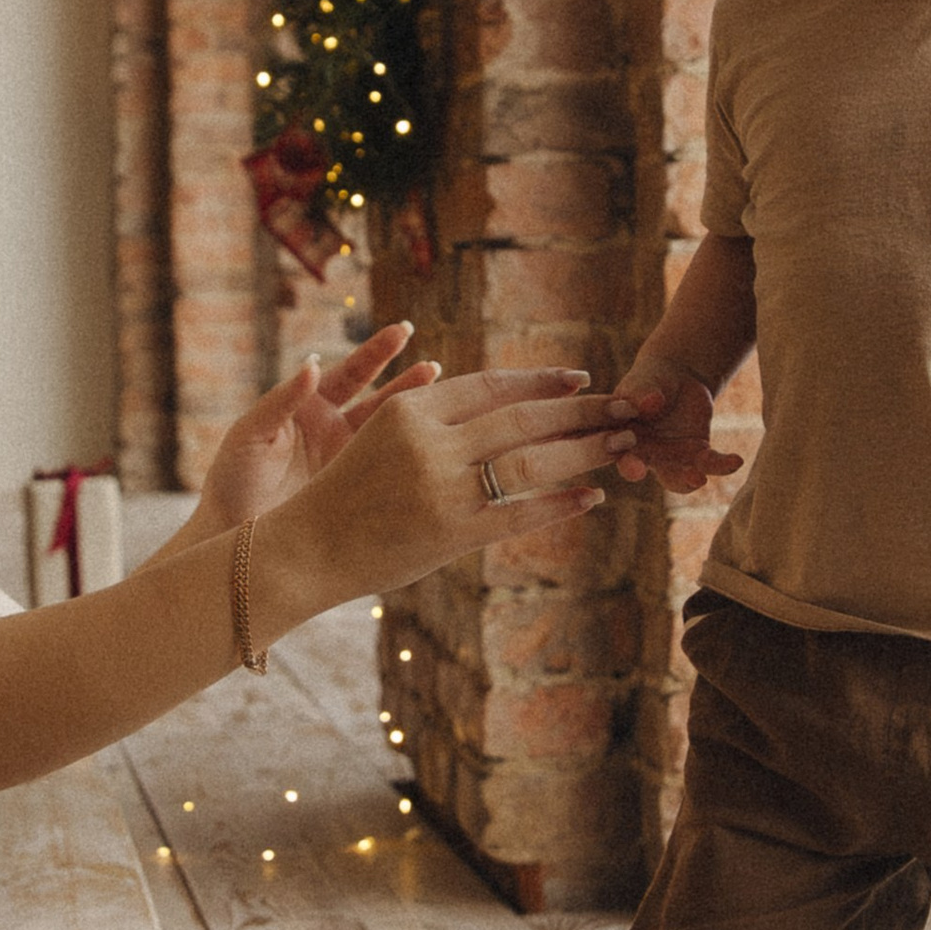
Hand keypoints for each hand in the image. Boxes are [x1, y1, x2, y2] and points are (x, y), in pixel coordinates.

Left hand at [186, 322, 436, 537]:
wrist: (238, 542)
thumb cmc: (233, 482)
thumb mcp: (250, 435)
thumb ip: (281, 399)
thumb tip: (313, 362)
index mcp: (307, 407)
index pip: (349, 372)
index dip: (376, 353)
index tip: (402, 332)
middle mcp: (333, 430)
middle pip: (379, 398)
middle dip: (408, 381)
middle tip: (436, 368)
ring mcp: (348, 461)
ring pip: (390, 433)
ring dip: (416, 416)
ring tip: (445, 403)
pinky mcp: (357, 491)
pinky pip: (389, 469)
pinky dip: (412, 456)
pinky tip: (435, 447)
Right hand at [276, 364, 639, 612]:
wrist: (306, 550)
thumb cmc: (346, 494)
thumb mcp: (382, 439)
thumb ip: (436, 423)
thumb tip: (500, 410)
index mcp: (410, 410)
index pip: (491, 385)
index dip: (540, 381)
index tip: (580, 380)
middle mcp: (429, 442)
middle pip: (522, 418)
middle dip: (580, 412)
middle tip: (624, 407)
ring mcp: (442, 489)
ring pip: (531, 460)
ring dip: (584, 451)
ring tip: (622, 445)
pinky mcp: (451, 532)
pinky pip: (520, 514)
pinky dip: (561, 503)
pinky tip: (591, 497)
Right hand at [607, 371, 744, 497]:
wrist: (678, 378)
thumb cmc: (650, 379)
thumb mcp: (641, 382)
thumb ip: (640, 392)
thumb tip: (650, 401)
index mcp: (620, 437)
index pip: (617, 453)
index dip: (624, 462)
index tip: (634, 468)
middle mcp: (643, 454)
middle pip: (645, 472)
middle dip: (660, 478)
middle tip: (676, 478)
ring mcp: (670, 459)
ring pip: (677, 477)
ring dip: (688, 480)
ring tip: (699, 478)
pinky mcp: (697, 454)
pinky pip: (709, 464)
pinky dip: (722, 465)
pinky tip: (736, 460)